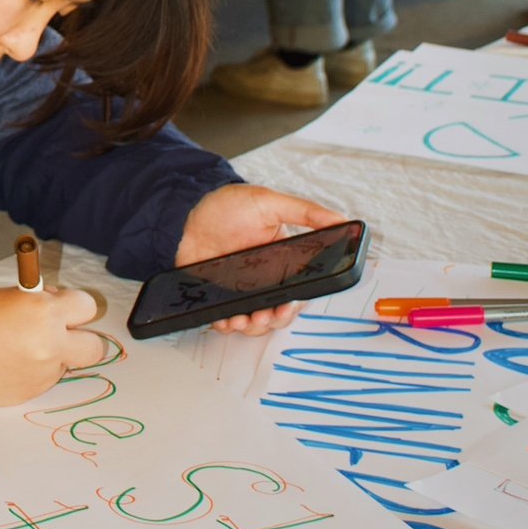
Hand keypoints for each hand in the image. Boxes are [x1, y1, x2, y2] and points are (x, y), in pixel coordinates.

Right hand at [0, 285, 104, 406]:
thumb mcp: (6, 296)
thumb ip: (38, 301)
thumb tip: (55, 306)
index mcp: (43, 311)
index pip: (86, 306)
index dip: (74, 305)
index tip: (62, 306)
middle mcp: (50, 344)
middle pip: (95, 347)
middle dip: (80, 338)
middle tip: (59, 332)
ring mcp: (43, 373)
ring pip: (68, 364)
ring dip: (54, 356)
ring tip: (20, 348)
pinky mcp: (31, 393)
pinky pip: (46, 379)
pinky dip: (35, 371)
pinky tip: (9, 363)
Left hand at [176, 184, 344, 338]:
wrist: (186, 212)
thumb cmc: (229, 206)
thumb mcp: (269, 202)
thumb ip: (305, 211)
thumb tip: (341, 220)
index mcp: (282, 260)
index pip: (297, 291)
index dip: (295, 305)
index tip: (287, 307)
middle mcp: (264, 279)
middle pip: (277, 313)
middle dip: (272, 321)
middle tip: (263, 316)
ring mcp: (241, 289)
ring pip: (255, 320)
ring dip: (252, 326)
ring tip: (241, 319)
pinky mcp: (219, 294)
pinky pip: (227, 318)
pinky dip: (228, 324)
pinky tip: (226, 319)